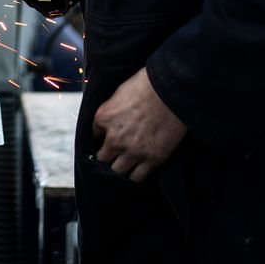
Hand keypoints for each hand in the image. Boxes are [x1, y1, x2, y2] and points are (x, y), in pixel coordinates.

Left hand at [92, 68, 186, 182]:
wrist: (172, 89)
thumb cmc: (147, 84)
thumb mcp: (119, 92)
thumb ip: (111, 110)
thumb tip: (110, 119)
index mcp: (103, 118)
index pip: (92, 136)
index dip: (100, 138)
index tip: (104, 140)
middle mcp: (114, 138)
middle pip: (102, 159)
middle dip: (105, 159)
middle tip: (110, 159)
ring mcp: (133, 151)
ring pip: (117, 172)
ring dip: (118, 171)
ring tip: (121, 170)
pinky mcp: (152, 159)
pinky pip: (138, 177)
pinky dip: (134, 178)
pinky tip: (134, 175)